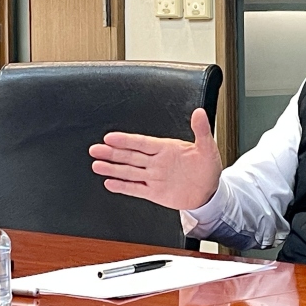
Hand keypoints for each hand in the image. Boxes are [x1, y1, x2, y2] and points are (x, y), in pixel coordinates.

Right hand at [89, 108, 221, 209]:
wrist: (210, 191)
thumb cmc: (208, 167)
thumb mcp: (207, 147)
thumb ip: (201, 130)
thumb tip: (199, 112)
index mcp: (166, 149)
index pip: (142, 143)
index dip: (126, 140)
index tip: (110, 137)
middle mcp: (157, 162)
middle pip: (130, 156)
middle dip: (112, 153)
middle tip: (95, 149)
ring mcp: (154, 177)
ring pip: (129, 172)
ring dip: (113, 169)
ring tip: (97, 165)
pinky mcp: (155, 193)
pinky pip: (136, 189)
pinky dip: (123, 187)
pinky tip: (110, 183)